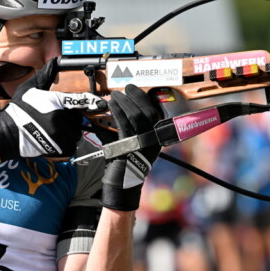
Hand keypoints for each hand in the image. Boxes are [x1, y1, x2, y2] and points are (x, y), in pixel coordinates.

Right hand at [0, 59, 104, 158]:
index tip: (102, 103)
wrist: (8, 132)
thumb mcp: (31, 87)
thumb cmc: (19, 110)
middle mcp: (62, 119)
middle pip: (77, 118)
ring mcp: (62, 135)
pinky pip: (71, 145)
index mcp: (57, 102)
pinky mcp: (60, 148)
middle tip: (54, 118)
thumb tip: (54, 61)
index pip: (80, 100)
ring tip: (52, 128)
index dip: (93, 102)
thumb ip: (45, 75)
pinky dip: (66, 142)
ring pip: (75, 132)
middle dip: (70, 117)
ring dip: (68, 131)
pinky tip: (53, 138)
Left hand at [101, 84, 163, 210]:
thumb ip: (133, 126)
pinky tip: (111, 106)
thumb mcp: (138, 142)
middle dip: (135, 96)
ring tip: (115, 96)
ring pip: (135, 115)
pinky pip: (123, 123)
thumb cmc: (129, 160)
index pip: (155, 111)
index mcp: (158, 136)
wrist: (125, 181)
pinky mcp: (130, 145)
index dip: (145, 98)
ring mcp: (143, 142)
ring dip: (124, 102)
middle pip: (147, 110)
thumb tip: (122, 106)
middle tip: (125, 89)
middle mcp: (154, 138)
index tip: (135, 90)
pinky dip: (117, 112)